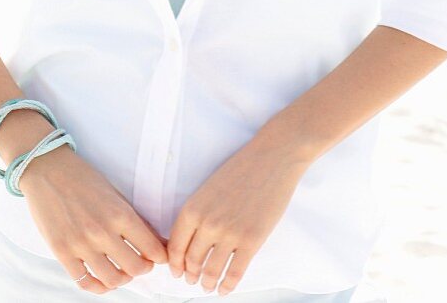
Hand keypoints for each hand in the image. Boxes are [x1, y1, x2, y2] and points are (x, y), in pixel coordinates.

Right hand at [19, 144, 168, 293]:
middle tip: (143, 263)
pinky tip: (103, 280)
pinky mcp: (62, 253)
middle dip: (144, 268)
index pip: (151, 248)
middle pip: (135, 268)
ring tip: (123, 271)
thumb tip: (159, 241)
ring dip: (123, 279)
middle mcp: (102, 232)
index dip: (160, 256)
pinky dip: (98, 286)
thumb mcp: (115, 194)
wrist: (48, 169)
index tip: (159, 256)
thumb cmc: (84, 178)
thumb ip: (135, 220)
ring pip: (112, 280)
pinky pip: (84, 282)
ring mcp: (80, 245)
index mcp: (119, 213)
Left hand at [166, 135, 305, 294]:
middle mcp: (208, 224)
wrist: (272, 158)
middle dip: (191, 275)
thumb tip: (191, 240)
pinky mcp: (252, 241)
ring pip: (212, 270)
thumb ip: (198, 213)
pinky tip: (225, 289)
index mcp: (193, 208)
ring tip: (208, 286)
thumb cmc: (241, 169)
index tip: (177, 271)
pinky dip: (228, 285)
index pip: (175, 247)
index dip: (175, 264)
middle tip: (192, 280)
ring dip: (208, 282)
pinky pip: (235, 273)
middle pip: (192, 261)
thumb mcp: (209, 188)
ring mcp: (230, 234)